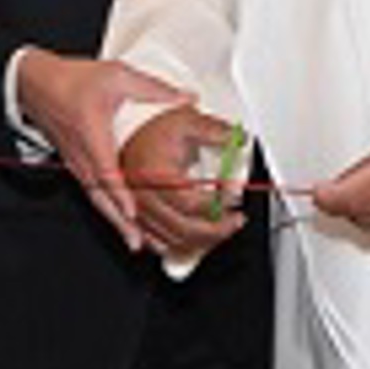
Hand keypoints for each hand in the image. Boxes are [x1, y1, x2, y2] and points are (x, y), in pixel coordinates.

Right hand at [14, 50, 187, 246]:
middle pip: (101, 197)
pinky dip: (108, 210)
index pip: (106, 171)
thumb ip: (153, 89)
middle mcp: (83, 156)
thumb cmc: (71, 80)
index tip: (133, 213)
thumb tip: (187, 98)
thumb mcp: (116, 75)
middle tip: (139, 243)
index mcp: (92, 135)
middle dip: (120, 223)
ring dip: (116, 222)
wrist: (36, 84)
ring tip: (136, 243)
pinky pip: (93, 193)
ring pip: (97, 199)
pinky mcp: (77, 165)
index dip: (121, 194)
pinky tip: (122, 221)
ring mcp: (77, 163)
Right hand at [119, 105, 245, 257]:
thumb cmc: (154, 130)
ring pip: (174, 242)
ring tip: (223, 228)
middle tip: (235, 220)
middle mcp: (143, 197)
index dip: (217, 204)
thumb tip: (240, 140)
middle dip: (217, 230)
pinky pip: (160, 245)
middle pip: (184, 228)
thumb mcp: (187, 122)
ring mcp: (138, 213)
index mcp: (155, 175)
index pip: (191, 202)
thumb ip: (215, 131)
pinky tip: (198, 239)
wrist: (129, 136)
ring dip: (203, 241)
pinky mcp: (137, 221)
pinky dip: (183, 247)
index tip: (235, 196)